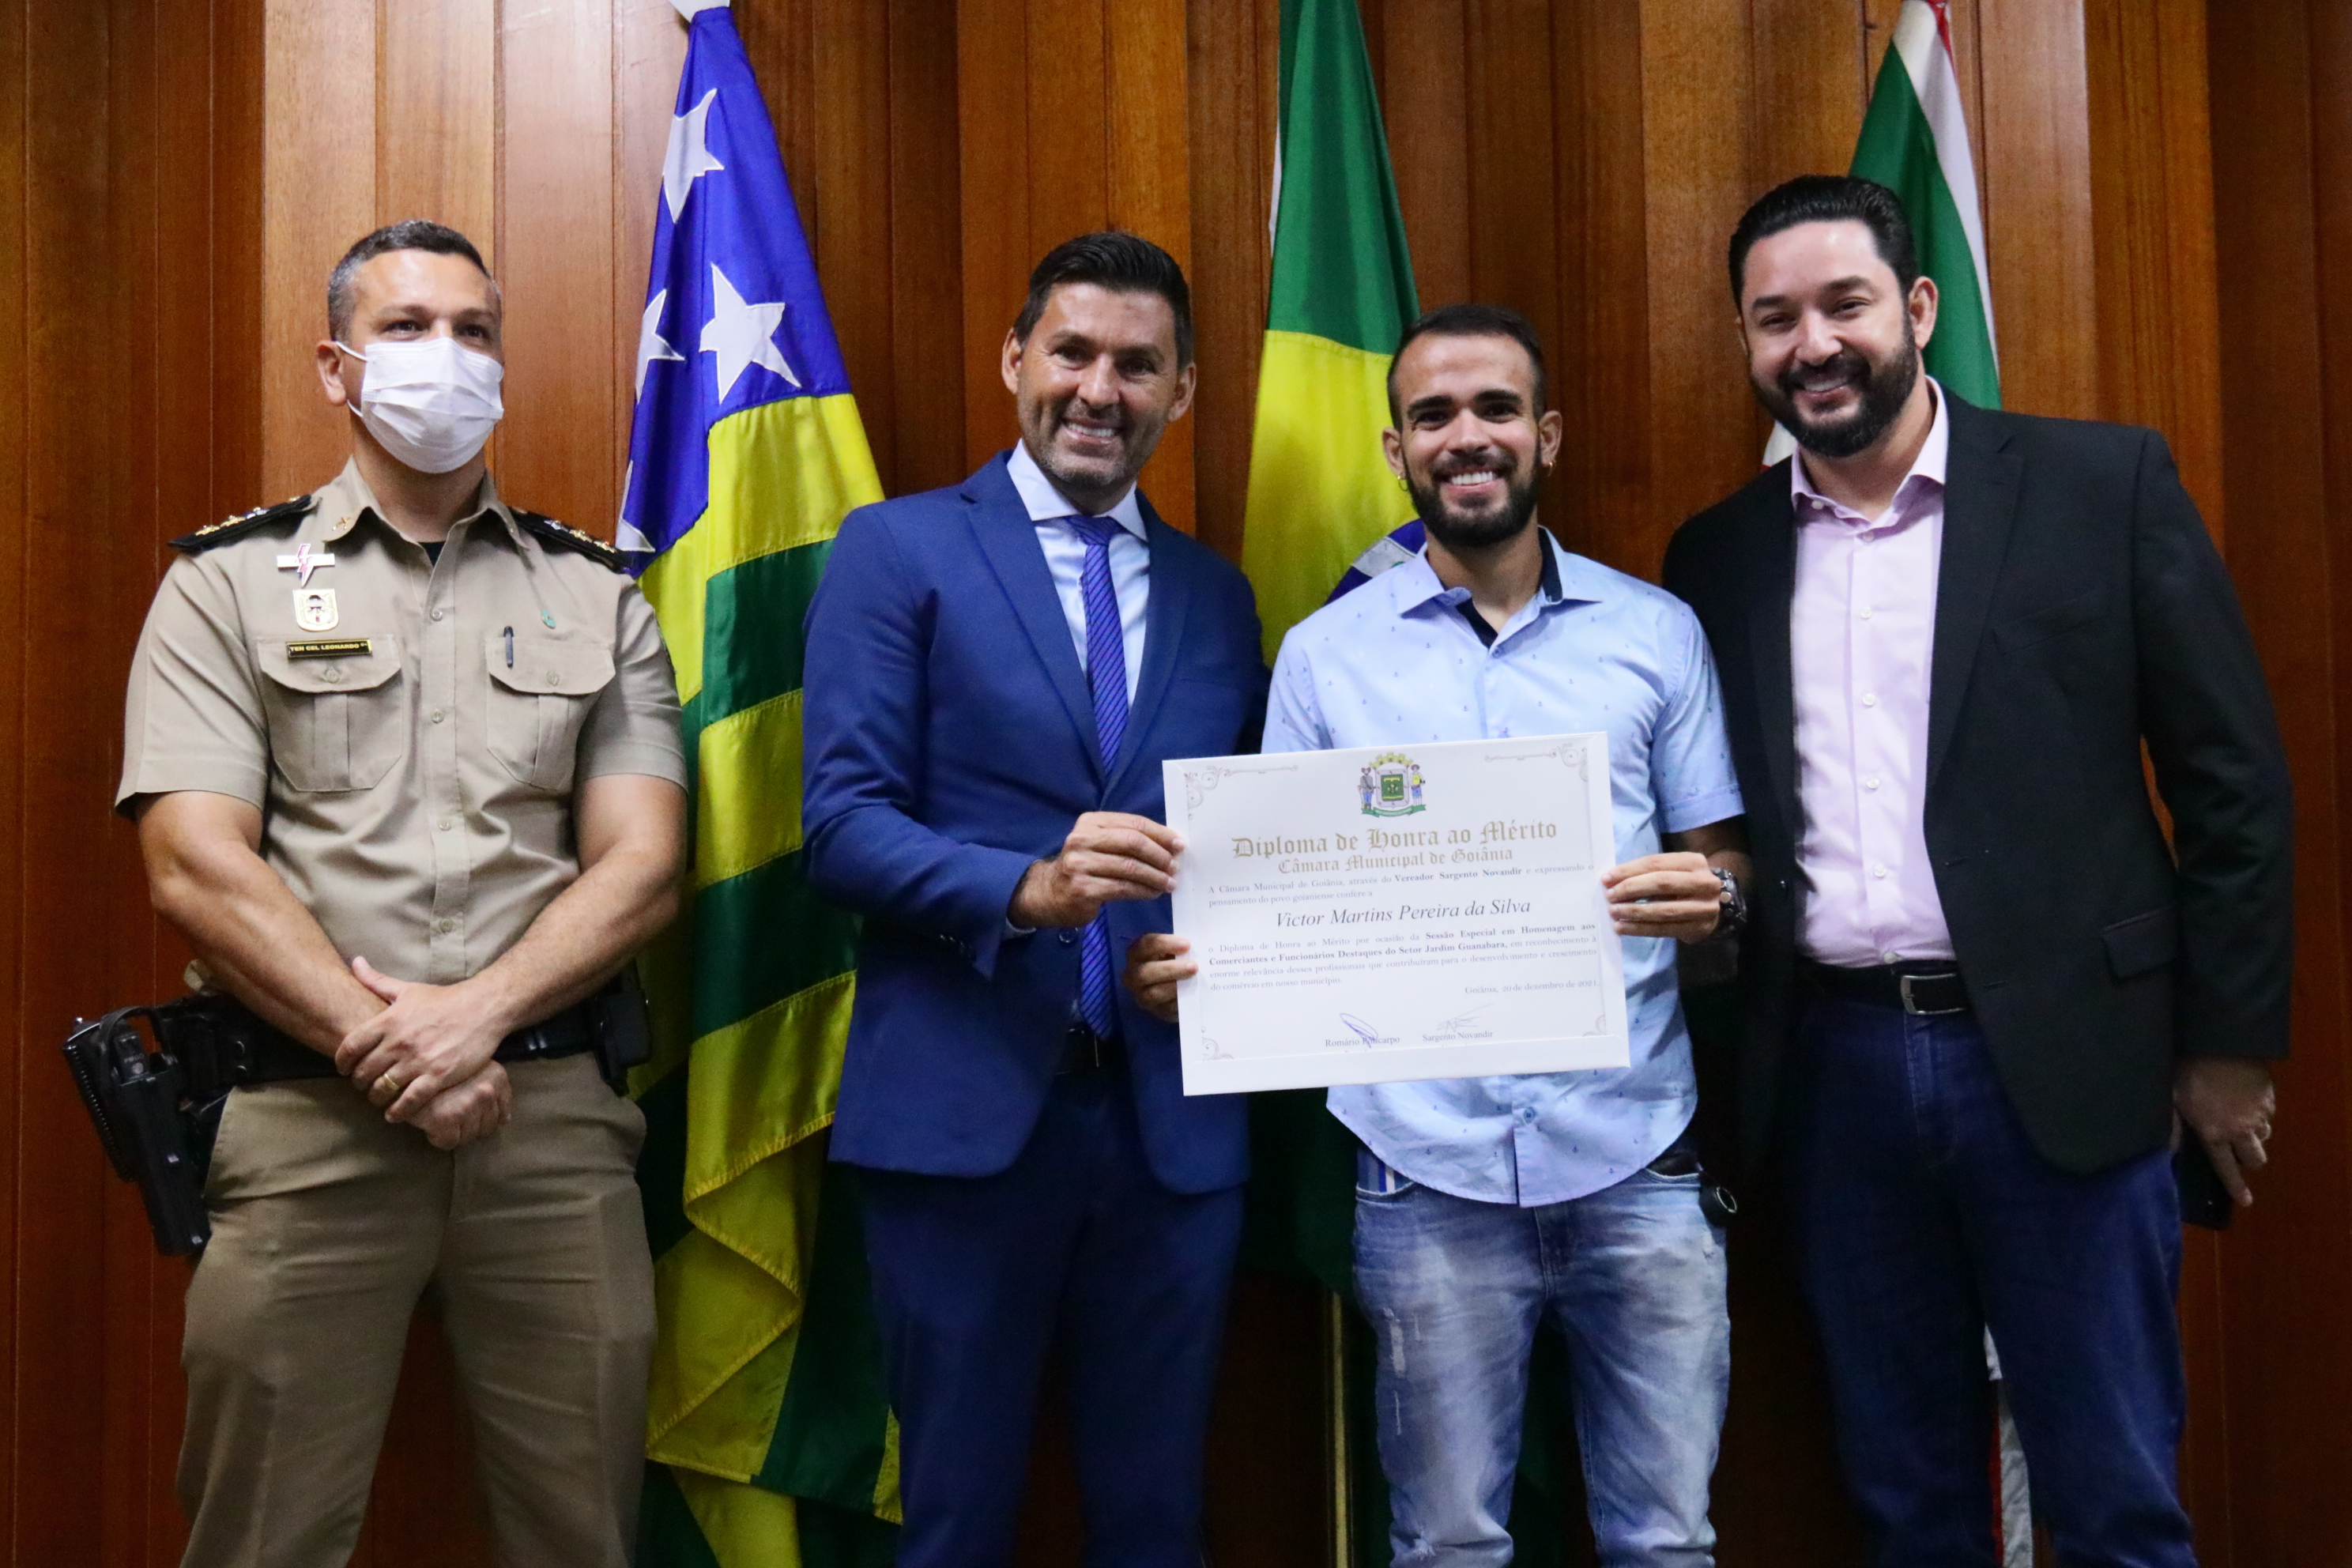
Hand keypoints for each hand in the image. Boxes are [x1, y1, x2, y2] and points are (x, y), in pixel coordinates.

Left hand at [335, 956, 512, 1123]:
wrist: (483, 1008)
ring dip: (377, 1098)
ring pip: (383, 1089)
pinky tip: (395, 1114)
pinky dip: (398, 1111)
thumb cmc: (444, 999)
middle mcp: (400, 1042)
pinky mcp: (438, 1076)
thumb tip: (355, 962)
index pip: (350, 1047)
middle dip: (360, 1083)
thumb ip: (376, 980)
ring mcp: (419, 1060)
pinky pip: (410, 1100)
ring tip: (379, 1099)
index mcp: (389, 1020)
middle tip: (364, 1086)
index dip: (342, 1063)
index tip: (344, 1069)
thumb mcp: (408, 988)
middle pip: (364, 1072)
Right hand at [407, 1061, 514, 1150]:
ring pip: (468, 1137)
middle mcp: (486, 1091)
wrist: (404, 1065)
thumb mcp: (473, 1067)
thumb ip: (492, 1089)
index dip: (485, 1120)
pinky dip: (438, 1137)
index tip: (469, 1116)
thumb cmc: (441, 1065)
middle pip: (486, 1129)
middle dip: (469, 1127)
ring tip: (441, 1116)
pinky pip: (449, 1142)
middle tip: (451, 1116)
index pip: (502, 1115)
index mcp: (497, 1076)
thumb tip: (505, 1120)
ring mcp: (466, 1106)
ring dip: (454, 1132)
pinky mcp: (445, 1119)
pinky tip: (430, 1122)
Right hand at [1007, 813, 1183, 928]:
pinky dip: (1143, 891)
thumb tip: (1169, 845)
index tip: (1179, 845)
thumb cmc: (1083, 867)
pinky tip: (1153, 893)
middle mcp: (1081, 839)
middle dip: (1159, 855)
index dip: (1160, 833)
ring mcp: (1080, 864)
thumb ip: (1126, 840)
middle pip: (1132, 842)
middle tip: (1175, 866)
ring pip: (1130, 868)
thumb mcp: (1099, 845)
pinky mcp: (1082, 888)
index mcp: (1090, 823)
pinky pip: (1122, 888)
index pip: (1133, 823)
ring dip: (1155, 877)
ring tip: (1169, 883)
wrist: (1048, 893)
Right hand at [1124, 932, 1195, 1022]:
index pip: (1145, 945)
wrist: (1173, 984)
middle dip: (1170, 969)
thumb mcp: (1173, 949)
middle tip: (1194, 966)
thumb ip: (1180, 946)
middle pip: (1146, 972)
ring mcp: (1141, 995)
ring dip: (1174, 987)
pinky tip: (1192, 995)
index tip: (1186, 945)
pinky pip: (1166, 1008)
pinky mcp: (1155, 1010)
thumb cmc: (1173, 959)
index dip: (1165, 944)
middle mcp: (1133, 974)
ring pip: (1152, 993)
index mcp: (1136, 953)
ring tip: (1194, 979)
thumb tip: (1197, 943)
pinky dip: (1179, 1001)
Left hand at [1600, 852, 1723, 942]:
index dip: (1629, 870)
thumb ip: (1647, 873)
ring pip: (1664, 910)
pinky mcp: (1699, 928)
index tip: (1606, 879)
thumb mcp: (1672, 871)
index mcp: (1694, 861)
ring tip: (1614, 912)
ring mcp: (1705, 907)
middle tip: (1610, 896)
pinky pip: (1664, 929)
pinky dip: (1640, 929)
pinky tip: (1623, 928)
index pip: (1656, 863)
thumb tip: (1611, 880)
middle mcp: (1704, 882)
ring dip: (1634, 912)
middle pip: (1661, 883)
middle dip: (1631, 889)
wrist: (1717, 907)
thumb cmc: (1684, 885)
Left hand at [2173, 1054, 2276, 1206]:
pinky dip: (2260, 1115)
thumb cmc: (2188, 1070)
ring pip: (2265, 1137)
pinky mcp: (2270, 1098)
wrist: (2221, 1042)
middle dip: (2249, 1160)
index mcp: (2214, 1133)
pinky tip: (2246, 1103)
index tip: (2246, 1201)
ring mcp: (2259, 1114)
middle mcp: (2241, 1129)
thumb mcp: (2172, 1098)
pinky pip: (2269, 1115)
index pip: (2226, 1168)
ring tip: (2239, 1123)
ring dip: (2254, 1136)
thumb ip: (2173, 1126)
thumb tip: (2167, 1150)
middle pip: (2256, 1159)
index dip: (2236, 1186)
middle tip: (2238, 1151)